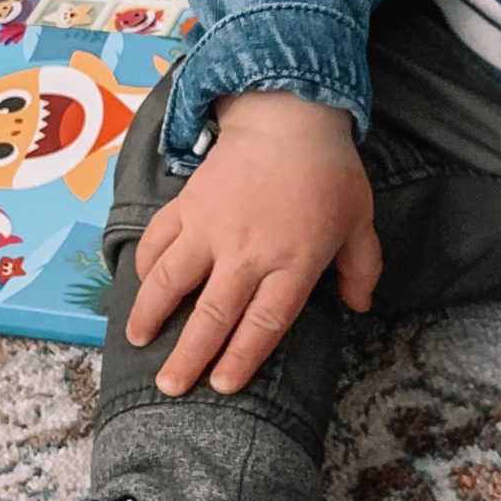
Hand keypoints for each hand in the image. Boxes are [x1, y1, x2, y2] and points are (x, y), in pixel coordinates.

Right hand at [124, 92, 380, 397]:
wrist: (288, 115)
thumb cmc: (328, 172)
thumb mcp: (360, 221)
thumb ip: (361, 268)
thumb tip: (359, 307)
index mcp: (293, 262)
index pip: (263, 323)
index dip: (241, 358)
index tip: (222, 386)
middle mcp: (247, 251)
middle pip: (213, 314)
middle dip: (188, 355)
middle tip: (170, 386)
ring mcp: (211, 227)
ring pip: (171, 280)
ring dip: (151, 314)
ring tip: (139, 341)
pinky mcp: (187, 205)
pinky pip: (158, 241)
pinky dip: (144, 266)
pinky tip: (139, 287)